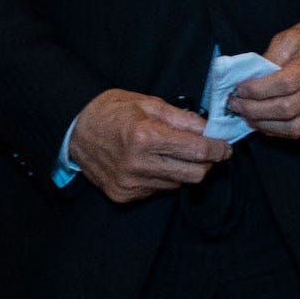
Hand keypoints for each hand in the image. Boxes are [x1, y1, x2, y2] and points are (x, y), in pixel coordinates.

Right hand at [68, 90, 230, 203]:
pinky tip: (153, 164)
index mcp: (145, 136)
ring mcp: (130, 184)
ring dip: (184, 170)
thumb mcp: (147, 103)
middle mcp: (139, 164)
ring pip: (178, 184)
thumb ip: (181, 118)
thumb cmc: (111, 111)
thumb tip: (209, 129)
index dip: (219, 149)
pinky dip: (164, 178)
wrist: (73, 132)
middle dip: (208, 163)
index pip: (198, 151)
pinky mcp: (124, 195)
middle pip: (195, 174)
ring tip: (173, 153)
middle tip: (207, 151)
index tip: (226, 146)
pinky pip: (158, 190)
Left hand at [230, 20, 299, 138]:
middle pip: (288, 108)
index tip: (240, 90)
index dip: (258, 90)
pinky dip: (279, 131)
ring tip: (247, 117)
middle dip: (255, 110)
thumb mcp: (287, 39)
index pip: (286, 83)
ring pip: (295, 128)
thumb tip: (245, 86)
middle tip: (236, 105)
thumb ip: (268, 61)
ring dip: (265, 125)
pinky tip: (264, 122)